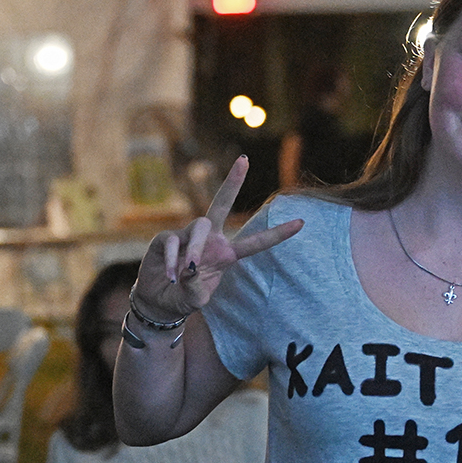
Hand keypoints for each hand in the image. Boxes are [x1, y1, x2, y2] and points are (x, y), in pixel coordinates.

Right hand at [131, 156, 302, 321]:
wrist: (159, 302)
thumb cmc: (183, 298)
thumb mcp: (196, 299)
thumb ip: (197, 287)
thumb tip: (190, 267)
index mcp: (227, 253)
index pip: (257, 242)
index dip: (278, 234)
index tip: (302, 223)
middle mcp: (210, 239)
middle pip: (222, 204)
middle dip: (233, 182)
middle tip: (244, 160)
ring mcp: (187, 236)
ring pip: (198, 226)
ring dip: (194, 249)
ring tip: (186, 272)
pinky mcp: (166, 238)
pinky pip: (172, 242)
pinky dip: (172, 261)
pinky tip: (171, 276)